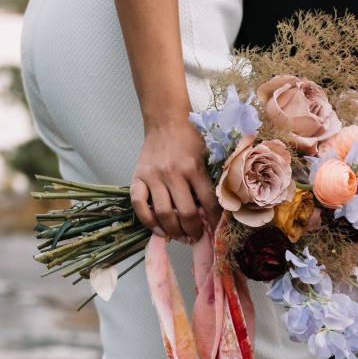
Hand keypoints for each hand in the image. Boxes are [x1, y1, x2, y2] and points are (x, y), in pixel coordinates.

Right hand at [130, 119, 221, 241]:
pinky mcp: (138, 177)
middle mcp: (173, 173)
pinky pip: (139, 205)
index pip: (208, 203)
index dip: (213, 222)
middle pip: (186, 213)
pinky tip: (158, 229)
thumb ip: (211, 180)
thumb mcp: (208, 155)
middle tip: (196, 238)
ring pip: (164, 213)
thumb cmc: (190, 140)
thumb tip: (218, 211)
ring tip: (181, 237)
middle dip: (193, 231)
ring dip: (174, 231)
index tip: (214, 232)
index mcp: (194, 168)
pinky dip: (148, 222)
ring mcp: (153, 176)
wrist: (166, 121)